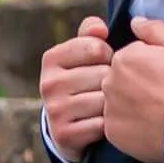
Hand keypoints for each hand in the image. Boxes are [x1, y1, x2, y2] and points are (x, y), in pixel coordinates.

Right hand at [40, 15, 110, 159]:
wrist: (66, 128)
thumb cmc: (82, 82)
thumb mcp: (82, 56)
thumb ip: (91, 35)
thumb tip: (100, 27)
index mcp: (51, 58)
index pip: (97, 47)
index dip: (110, 56)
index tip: (106, 64)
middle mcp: (48, 83)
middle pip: (103, 75)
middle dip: (114, 83)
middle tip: (111, 89)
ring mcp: (54, 110)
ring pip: (104, 101)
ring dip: (115, 105)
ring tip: (111, 106)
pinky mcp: (64, 134)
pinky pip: (103, 125)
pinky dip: (111, 126)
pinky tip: (108, 125)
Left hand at [103, 17, 163, 162]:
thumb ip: (153, 29)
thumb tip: (135, 22)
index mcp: (122, 59)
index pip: (127, 61)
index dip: (146, 69)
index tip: (161, 78)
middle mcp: (109, 82)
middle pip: (118, 82)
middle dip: (134, 87)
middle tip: (159, 96)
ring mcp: (109, 109)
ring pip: (116, 105)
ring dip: (130, 107)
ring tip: (155, 112)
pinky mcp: (113, 132)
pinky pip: (117, 127)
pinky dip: (129, 128)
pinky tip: (149, 126)